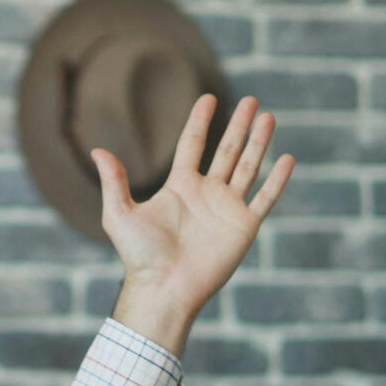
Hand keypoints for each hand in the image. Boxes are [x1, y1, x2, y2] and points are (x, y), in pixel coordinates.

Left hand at [93, 95, 293, 351]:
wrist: (164, 287)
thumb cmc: (139, 255)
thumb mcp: (120, 214)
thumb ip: (114, 181)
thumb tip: (97, 150)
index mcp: (180, 186)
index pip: (192, 144)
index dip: (200, 121)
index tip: (209, 97)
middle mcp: (206, 193)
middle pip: (226, 150)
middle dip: (239, 125)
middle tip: (251, 100)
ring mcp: (227, 208)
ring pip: (248, 166)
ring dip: (259, 142)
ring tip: (268, 116)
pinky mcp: (244, 226)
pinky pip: (265, 198)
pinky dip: (278, 179)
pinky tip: (288, 158)